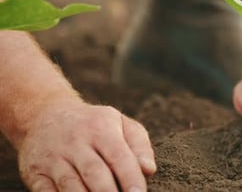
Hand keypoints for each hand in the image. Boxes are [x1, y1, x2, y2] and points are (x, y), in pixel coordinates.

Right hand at [17, 100, 155, 191]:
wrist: (46, 114)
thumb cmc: (94, 125)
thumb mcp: (120, 124)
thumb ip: (139, 146)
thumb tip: (149, 170)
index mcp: (101, 128)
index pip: (119, 157)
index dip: (131, 179)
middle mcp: (76, 142)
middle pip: (95, 175)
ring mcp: (54, 158)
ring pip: (71, 187)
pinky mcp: (36, 173)